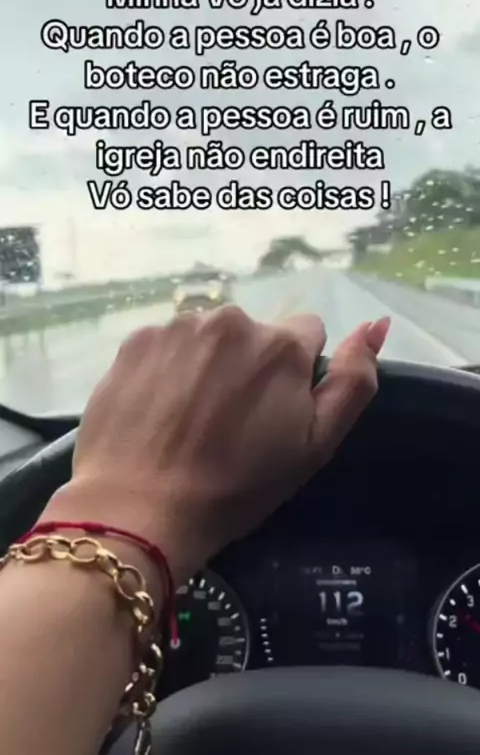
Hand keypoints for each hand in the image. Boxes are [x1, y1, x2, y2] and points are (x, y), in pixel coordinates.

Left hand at [43, 307, 389, 583]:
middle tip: (230, 421)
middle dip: (251, 364)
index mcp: (281, 344)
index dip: (296, 373)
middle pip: (255, 333)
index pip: (307, 333)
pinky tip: (158, 408)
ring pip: (209, 336)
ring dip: (209, 363)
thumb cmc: (236, 487)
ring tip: (190, 417)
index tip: (274, 411)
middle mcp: (230, 319)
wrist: (140, 510)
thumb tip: (375, 325)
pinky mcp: (135, 340)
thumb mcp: (315, 446)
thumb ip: (354, 382)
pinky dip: (168, 367)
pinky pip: (167, 343)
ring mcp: (177, 327)